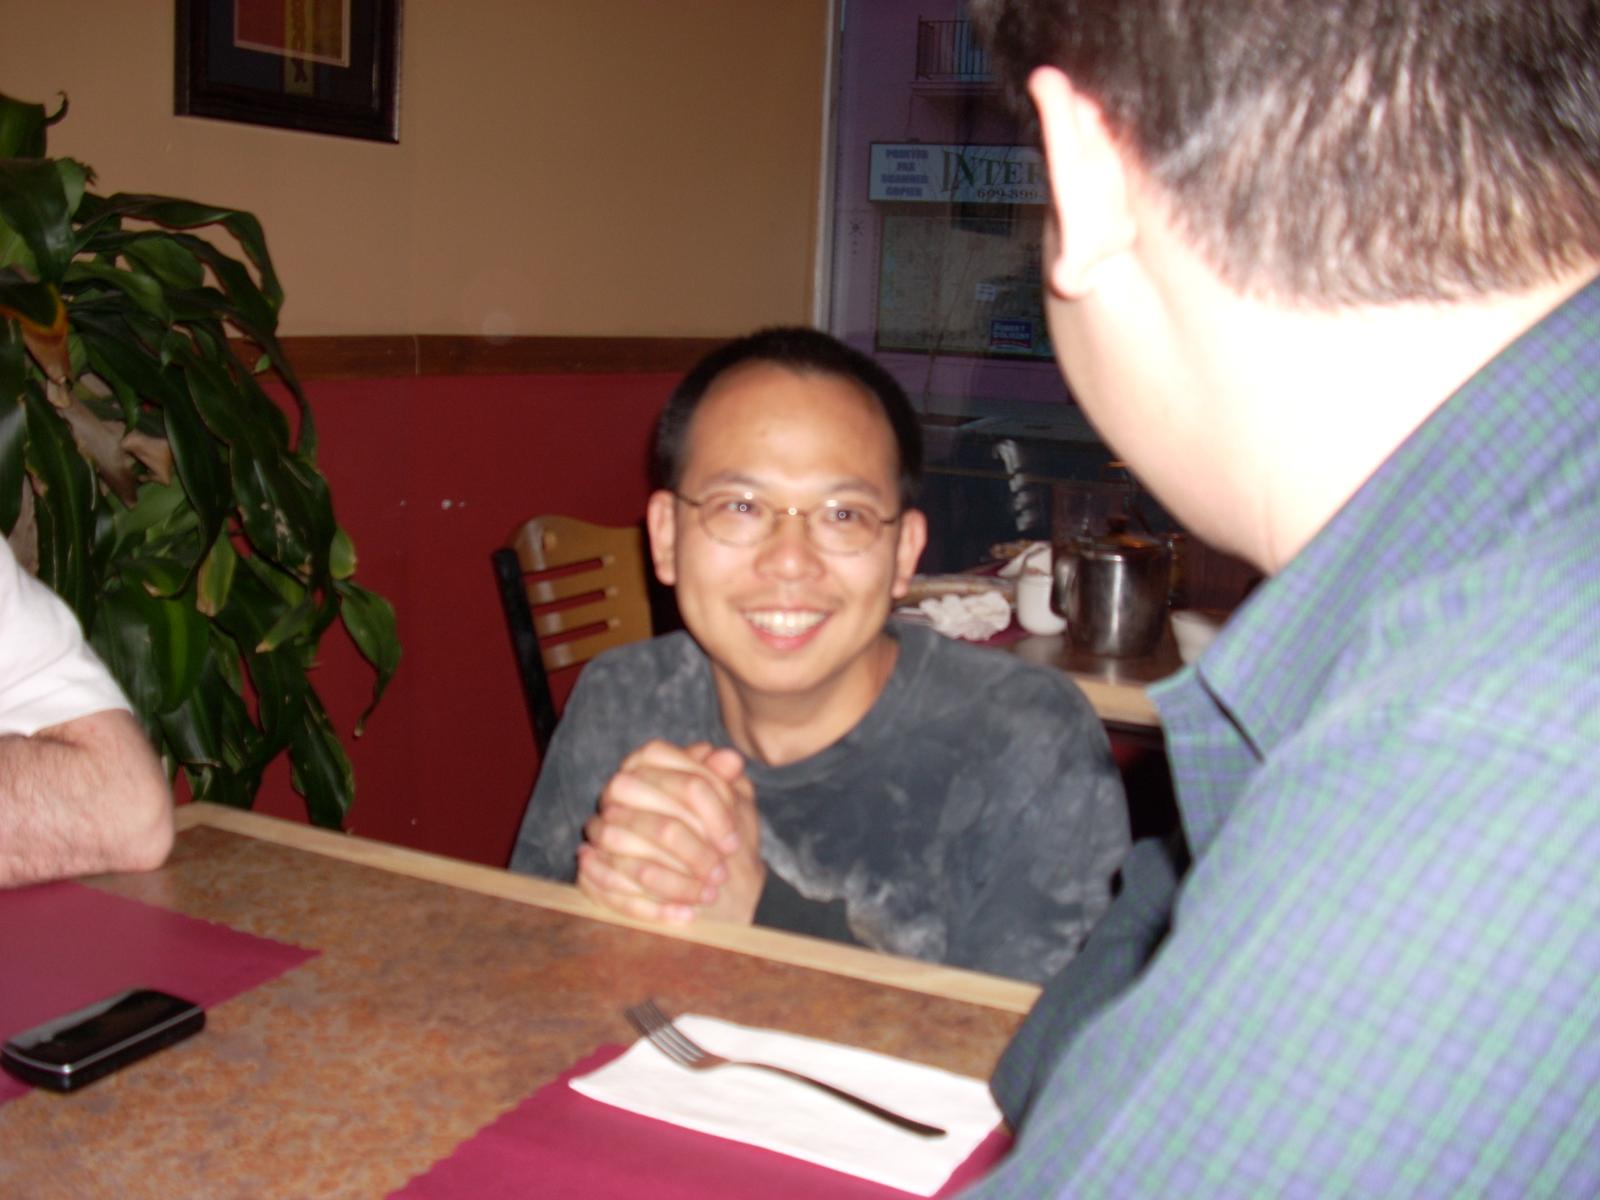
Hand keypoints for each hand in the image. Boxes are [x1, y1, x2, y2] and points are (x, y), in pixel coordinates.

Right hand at [576, 741, 764, 924]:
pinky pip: (615, 893)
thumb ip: (728, 779)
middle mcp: (617, 790)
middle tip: (722, 875)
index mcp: (650, 763)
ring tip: (707, 896)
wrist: (696, 866)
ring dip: (677, 886)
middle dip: (695, 855)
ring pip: (636, 864)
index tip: (733, 842)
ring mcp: (599, 830)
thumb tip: (731, 759)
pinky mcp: (590, 869)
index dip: (716, 816)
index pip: (689, 784)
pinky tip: (684, 915)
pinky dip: (652, 909)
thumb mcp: (730, 802)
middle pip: (661, 827)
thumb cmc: (712, 830)